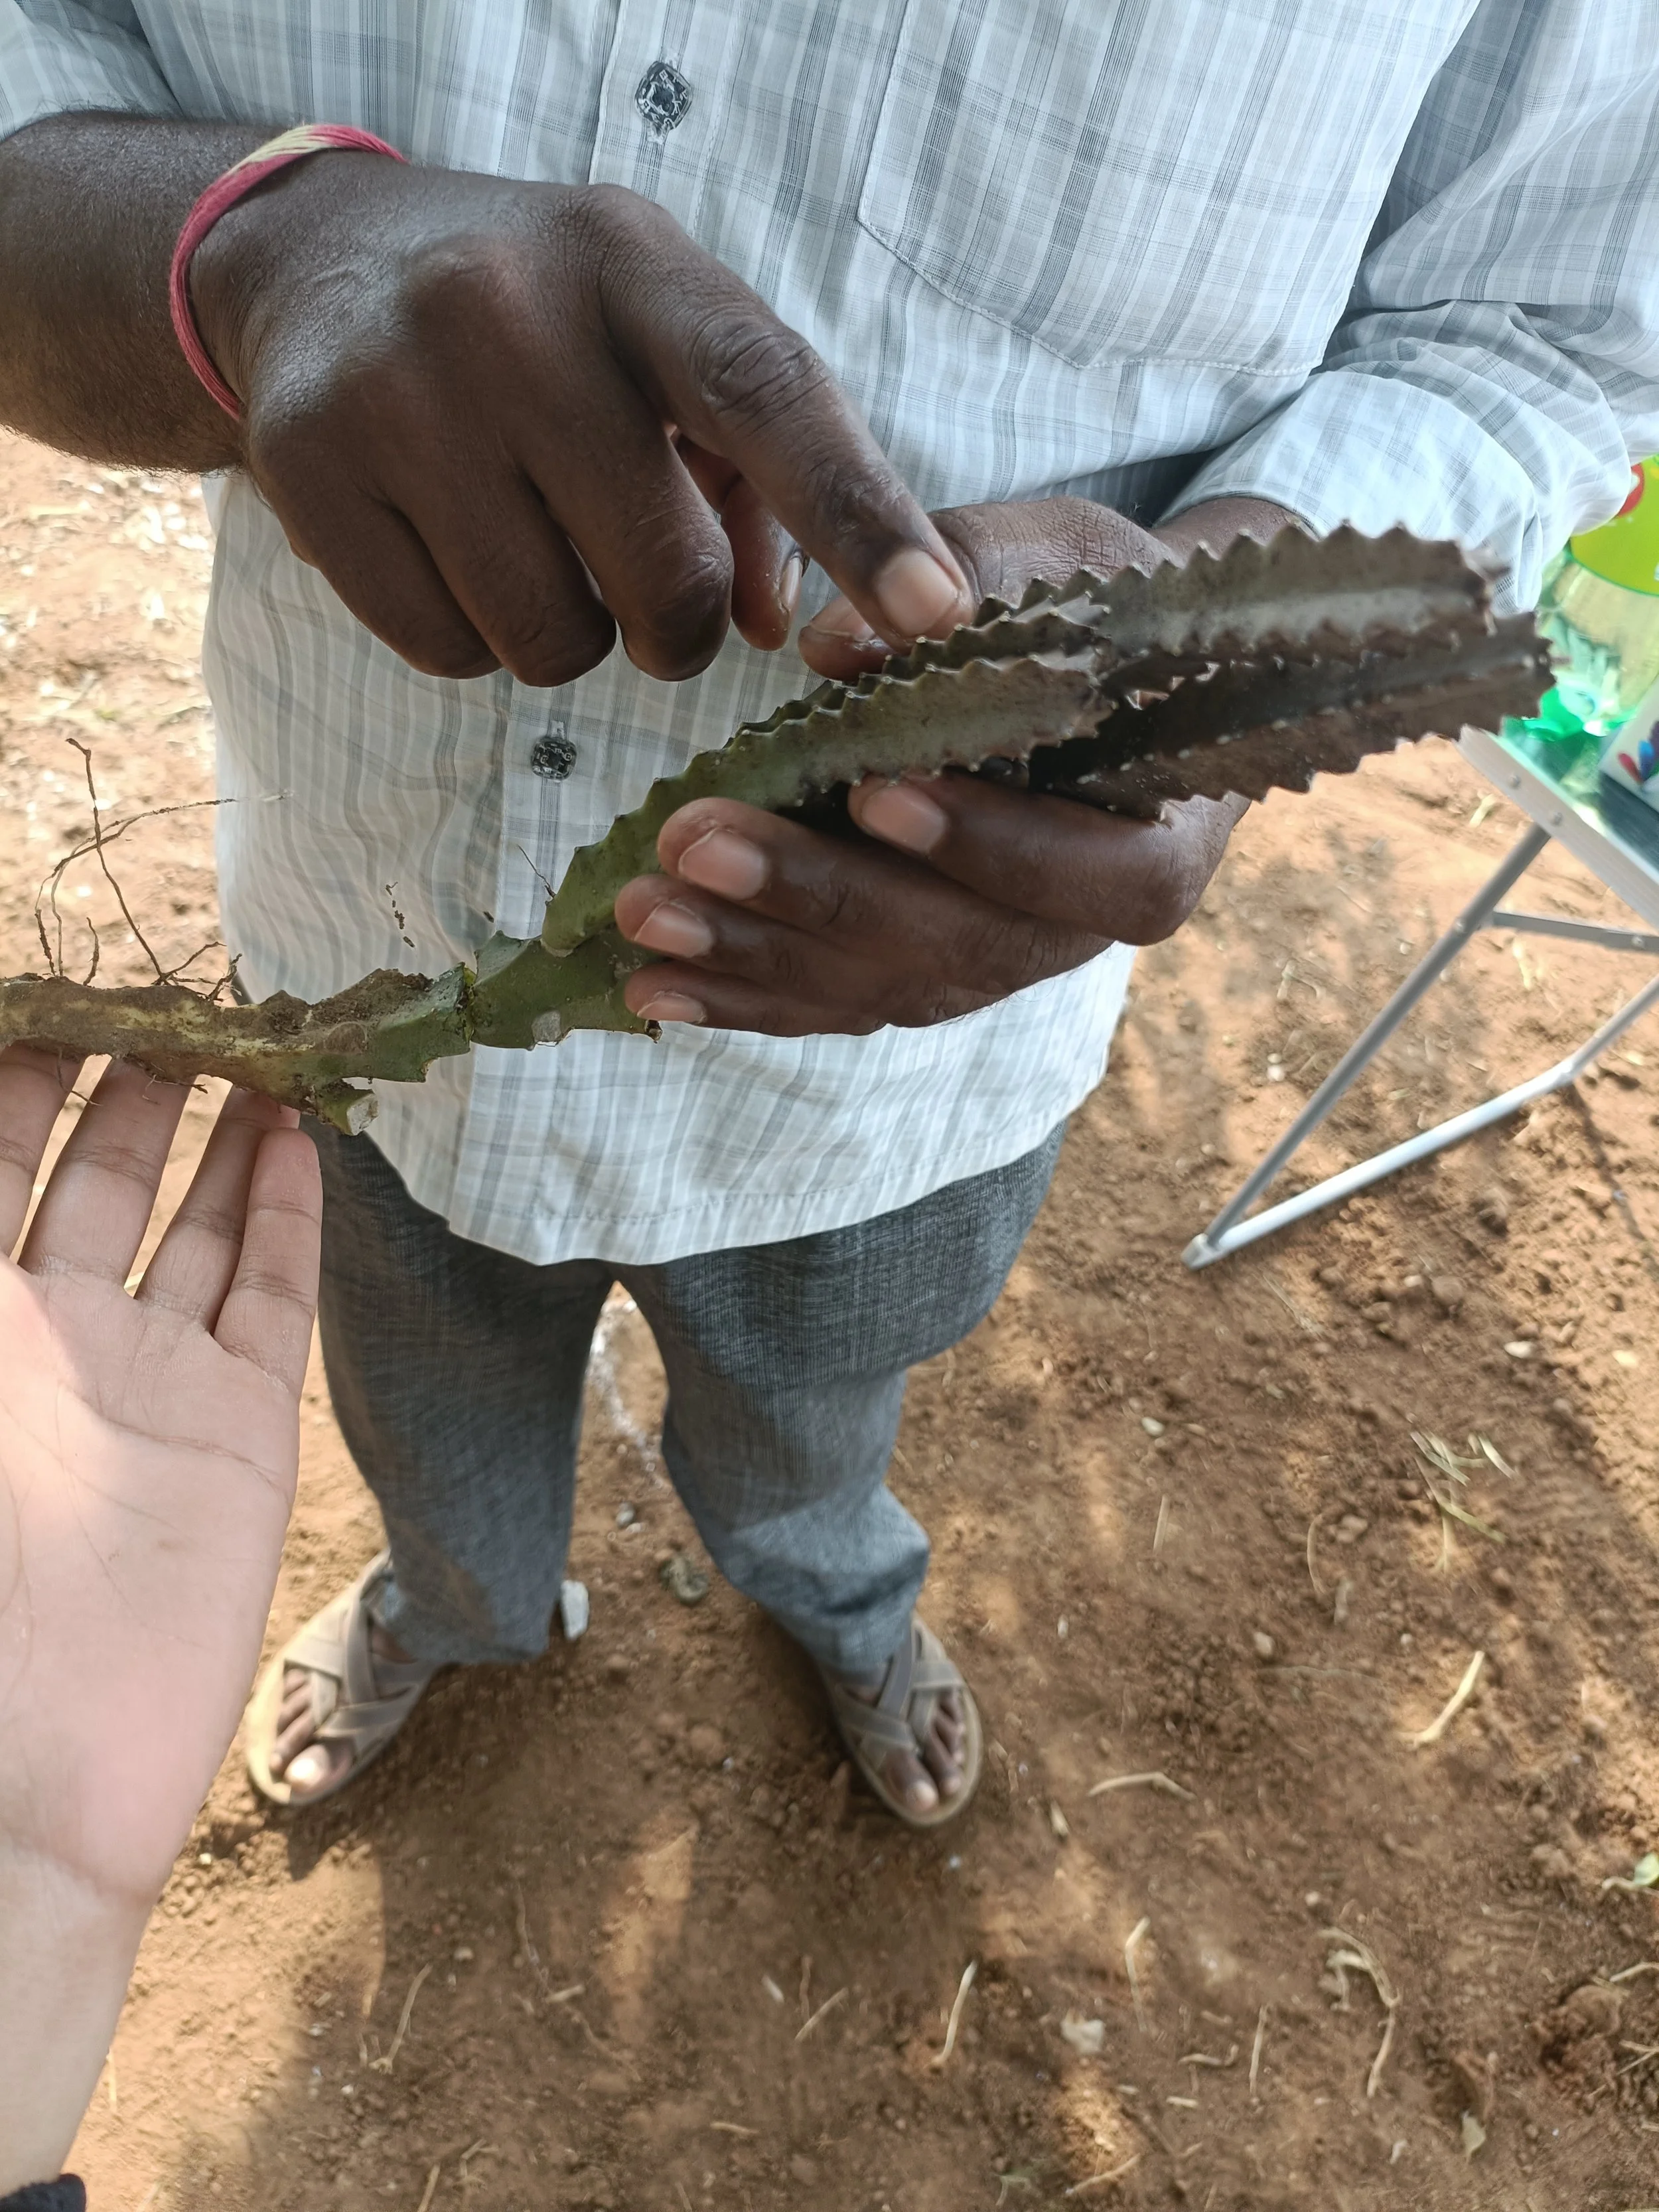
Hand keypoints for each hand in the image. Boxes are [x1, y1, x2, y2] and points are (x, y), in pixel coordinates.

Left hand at [0, 1051, 320, 2192]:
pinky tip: (298, 1140)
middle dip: (118, 1083)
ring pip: (186, 1220)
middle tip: (161, 991)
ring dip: (213, 1130)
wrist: (26, 1787)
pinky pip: (269, 1296)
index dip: (15, 1080)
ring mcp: (150, 1379)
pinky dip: (285, 1215)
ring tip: (242, 1039)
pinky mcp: (240, 1427)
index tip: (49, 991)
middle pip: (87, 1175)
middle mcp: (49, 1339)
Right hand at [189, 161, 972, 682]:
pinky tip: (454, 551)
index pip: (767, 396)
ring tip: (533, 542)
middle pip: (666, 576)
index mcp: (631, 265)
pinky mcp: (309, 469)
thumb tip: (779, 627)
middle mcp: (507, 311)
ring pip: (553, 639)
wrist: (319, 265)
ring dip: (570, 634)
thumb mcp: (660, 351)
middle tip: (642, 581)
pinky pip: (449, 652)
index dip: (859, 515)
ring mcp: (397, 390)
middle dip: (675, 622)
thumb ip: (757, 480)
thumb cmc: (543, 326)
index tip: (936, 612)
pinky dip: (472, 639)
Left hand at [611, 496, 1294, 1035]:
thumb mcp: (1067, 563)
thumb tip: (838, 648)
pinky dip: (738, 994)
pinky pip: (827, 1004)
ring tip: (643, 911)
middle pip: (948, 944)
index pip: (1084, 876)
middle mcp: (1068, 936)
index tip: (875, 793)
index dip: (984, 845)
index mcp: (1150, 851)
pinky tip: (647, 983)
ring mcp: (984, 968)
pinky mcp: (913, 977)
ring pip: (872, 986)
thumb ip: (973, 581)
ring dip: (750, 954)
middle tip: (697, 844)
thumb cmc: (1105, 615)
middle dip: (814, 894)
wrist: (1112, 685)